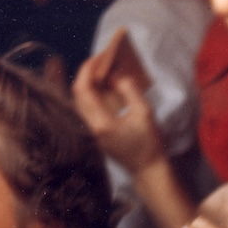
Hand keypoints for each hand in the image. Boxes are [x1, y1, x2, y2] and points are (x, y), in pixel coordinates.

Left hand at [72, 50, 164, 174]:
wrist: (148, 170)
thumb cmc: (149, 144)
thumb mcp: (144, 113)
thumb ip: (129, 90)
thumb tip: (114, 74)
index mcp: (101, 123)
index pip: (83, 89)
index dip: (88, 69)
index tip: (99, 57)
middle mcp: (91, 127)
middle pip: (77, 93)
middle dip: (87, 73)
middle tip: (102, 61)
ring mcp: (91, 131)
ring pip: (80, 100)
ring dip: (89, 83)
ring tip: (104, 70)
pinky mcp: (95, 133)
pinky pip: (87, 107)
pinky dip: (92, 93)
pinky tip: (105, 86)